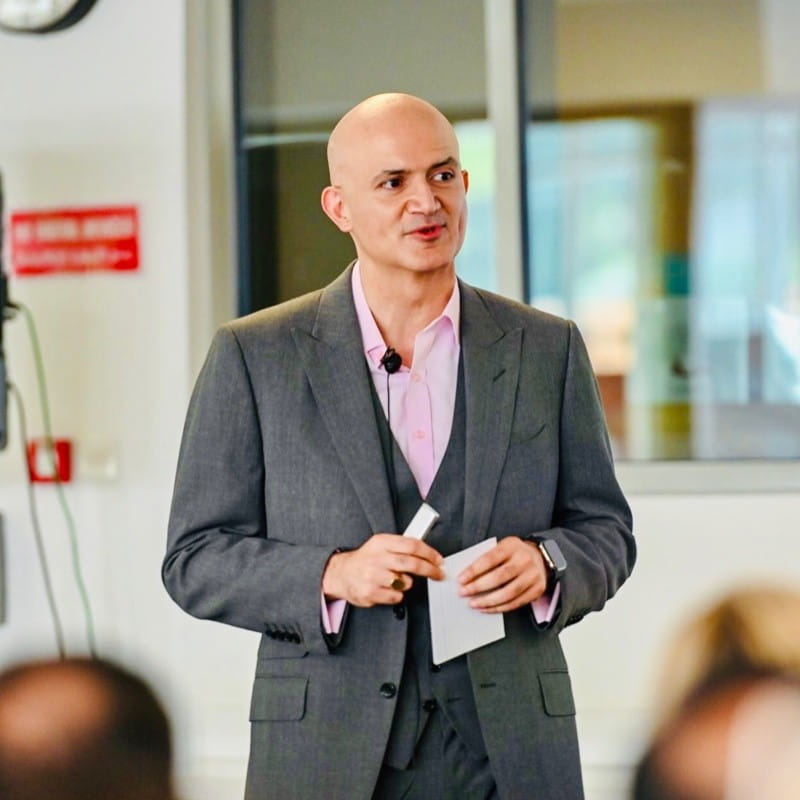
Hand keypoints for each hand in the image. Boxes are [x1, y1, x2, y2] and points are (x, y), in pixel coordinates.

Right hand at [322, 534, 444, 606]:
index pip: (412, 545)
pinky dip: (397, 594)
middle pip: (412, 563)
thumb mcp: (379, 544)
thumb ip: (400, 545)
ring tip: (398, 580)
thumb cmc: (365, 559)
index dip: (430, 553)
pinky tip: (388, 589)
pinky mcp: (370, 592)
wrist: (341, 573)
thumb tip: (427, 551)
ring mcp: (373, 576)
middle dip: (430, 570)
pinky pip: (396, 596)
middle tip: (438, 574)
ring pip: (405, 582)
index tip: (439, 560)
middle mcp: (377, 558)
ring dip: (407, 583)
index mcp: (381, 542)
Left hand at [458, 537, 547, 612]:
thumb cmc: (514, 553)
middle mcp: (525, 560)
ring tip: (473, 604)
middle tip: (463, 593)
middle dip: (478, 587)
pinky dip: (499, 608)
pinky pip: (516, 603)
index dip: (474, 570)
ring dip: (488, 601)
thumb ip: (487, 558)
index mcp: (512, 546)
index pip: (490, 558)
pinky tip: (487, 608)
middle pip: (499, 577)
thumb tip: (466, 575)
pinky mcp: (537, 590)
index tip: (461, 579)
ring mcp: (533, 576)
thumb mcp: (502, 547)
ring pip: (508, 593)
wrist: (541, 557)